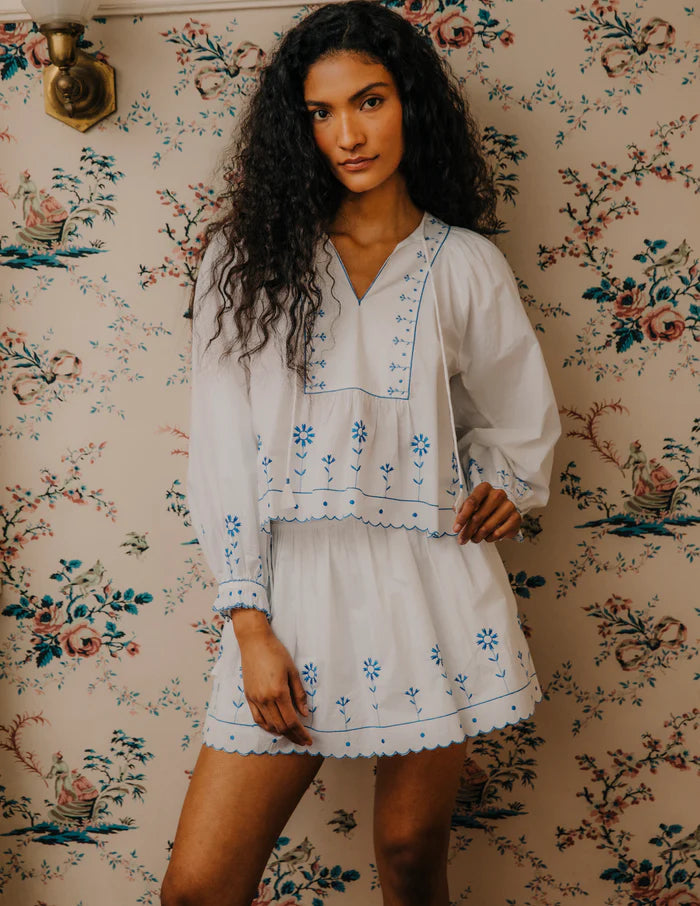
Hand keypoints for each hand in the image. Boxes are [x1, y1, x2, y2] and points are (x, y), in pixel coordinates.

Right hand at [237, 626, 312, 747]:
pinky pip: (257, 719)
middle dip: (294, 736)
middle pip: (281, 726)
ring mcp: (255, 699)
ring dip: (281, 733)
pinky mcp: (248, 697)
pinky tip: (275, 728)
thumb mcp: (293, 671)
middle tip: (303, 741)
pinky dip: (267, 727)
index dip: (301, 733)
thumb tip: (305, 714)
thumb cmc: (276, 652)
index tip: (309, 740)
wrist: (254, 642)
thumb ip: (299, 694)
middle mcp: (265, 699)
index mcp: (279, 692)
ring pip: (269, 725)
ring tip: (292, 736)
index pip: (292, 721)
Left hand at [452, 481, 520, 543]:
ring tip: (474, 539)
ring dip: (478, 536)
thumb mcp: (473, 505)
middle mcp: (498, 494)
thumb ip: (463, 511)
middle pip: (478, 516)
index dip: (462, 517)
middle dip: (468, 530)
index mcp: (485, 488)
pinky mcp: (516, 517)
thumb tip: (457, 522)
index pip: (471, 502)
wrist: (505, 512)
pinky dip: (490, 538)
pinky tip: (487, 538)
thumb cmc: (485, 507)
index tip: (456, 529)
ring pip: (487, 526)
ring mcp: (508, 505)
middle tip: (462, 539)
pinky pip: (499, 533)